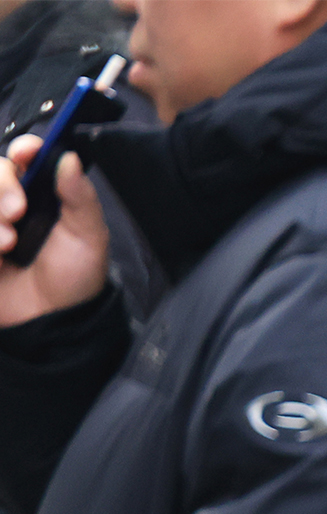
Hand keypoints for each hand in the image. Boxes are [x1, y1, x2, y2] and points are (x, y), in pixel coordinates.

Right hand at [0, 135, 108, 326]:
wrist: (52, 322)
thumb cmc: (76, 279)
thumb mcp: (88, 238)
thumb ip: (80, 198)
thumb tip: (69, 158)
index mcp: (42, 197)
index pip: (25, 160)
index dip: (24, 149)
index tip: (27, 152)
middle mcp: (12, 205)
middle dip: (2, 185)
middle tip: (17, 211)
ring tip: (7, 242)